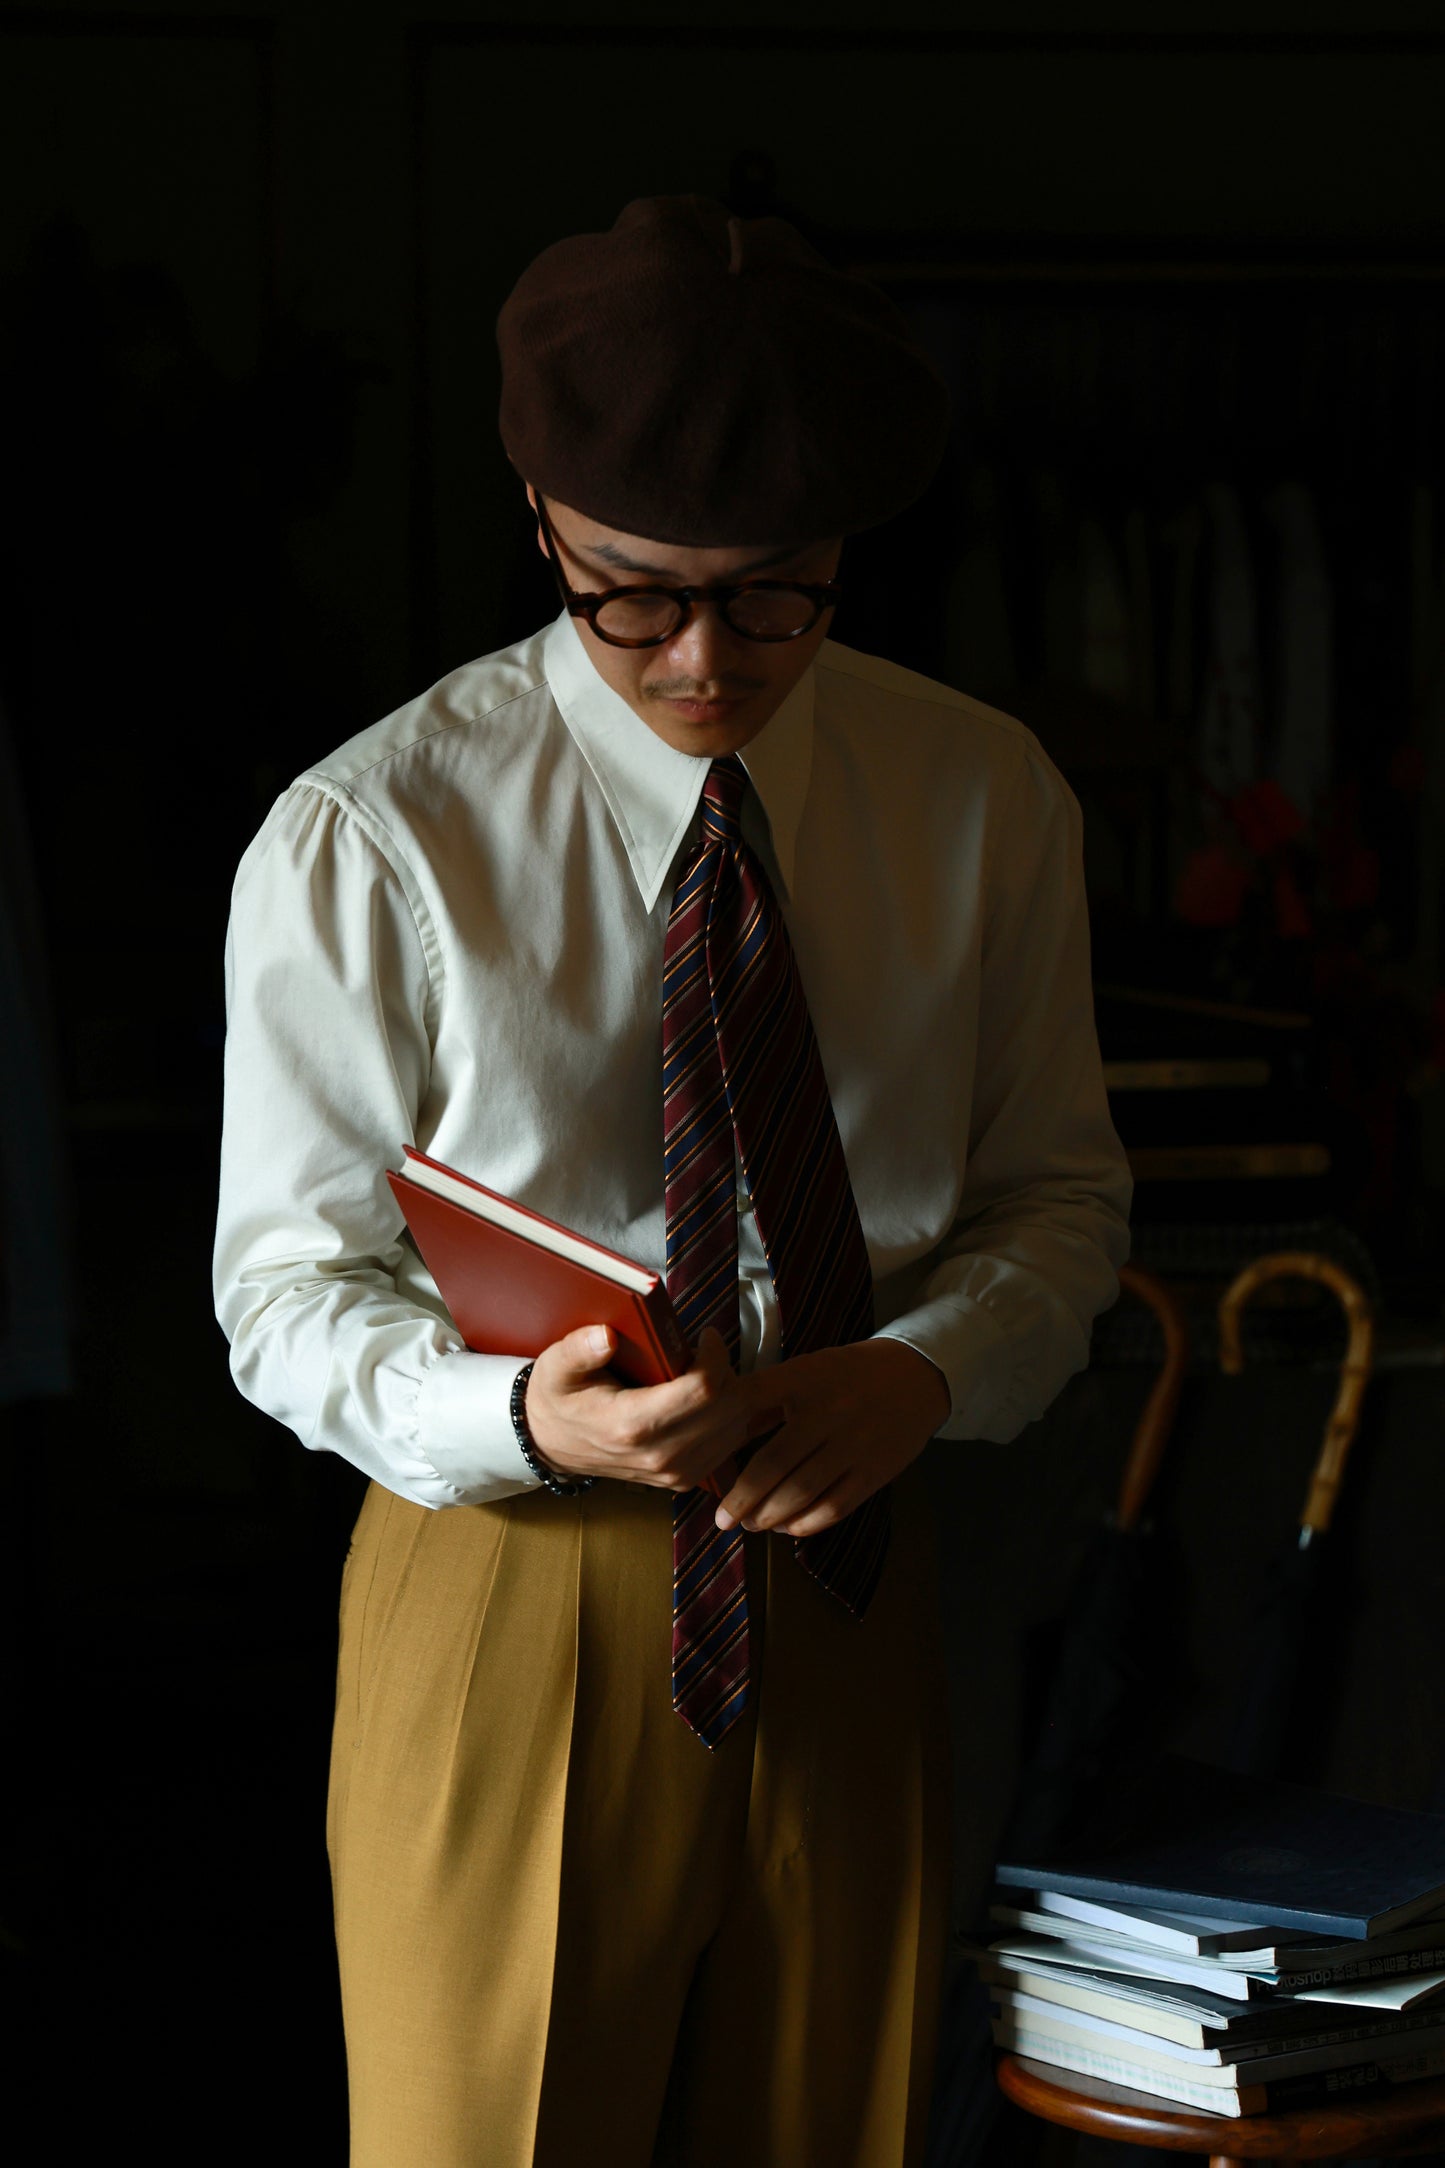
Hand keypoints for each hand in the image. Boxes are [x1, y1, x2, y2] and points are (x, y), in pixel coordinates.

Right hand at [524, 1324, 746, 1493]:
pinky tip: (718, 1396)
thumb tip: (606, 1336)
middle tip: (709, 1351)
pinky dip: (735, 1416)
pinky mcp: (686, 1479)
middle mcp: (662, 1456)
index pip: (703, 1388)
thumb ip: (578, 1350)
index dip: (716, 1356)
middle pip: (730, 1408)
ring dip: (737, 1393)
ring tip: (710, 1371)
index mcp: (632, 1425)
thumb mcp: (555, 1368)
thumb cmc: (559, 1401)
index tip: (706, 1336)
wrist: (551, 1446)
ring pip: (739, 1427)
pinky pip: (732, 1444)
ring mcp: (677, 1473)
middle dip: (731, 1372)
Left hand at [714, 1339, 949, 1538]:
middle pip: (772, 1464)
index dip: (720, 1433)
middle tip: (723, 1519)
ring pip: (801, 1492)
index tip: (700, 1463)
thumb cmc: (849, 1373)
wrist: (916, 1376)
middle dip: (742, 1498)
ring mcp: (853, 1444)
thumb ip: (768, 1396)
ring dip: (769, 1516)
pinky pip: (834, 1507)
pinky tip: (788, 1528)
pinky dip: (806, 1524)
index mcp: (804, 1379)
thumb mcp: (808, 1368)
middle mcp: (828, 1412)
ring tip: (750, 1525)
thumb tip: (721, 1425)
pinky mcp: (874, 1472)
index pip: (750, 1402)